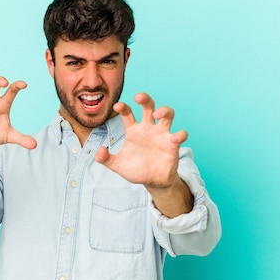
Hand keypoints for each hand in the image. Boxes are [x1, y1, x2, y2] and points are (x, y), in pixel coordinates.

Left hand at [95, 92, 192, 216]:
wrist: (152, 182)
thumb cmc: (136, 170)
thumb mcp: (117, 165)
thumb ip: (106, 159)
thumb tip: (99, 151)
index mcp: (134, 130)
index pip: (128, 113)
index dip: (123, 107)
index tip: (117, 106)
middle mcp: (148, 128)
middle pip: (149, 106)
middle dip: (145, 99)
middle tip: (138, 97)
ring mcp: (162, 134)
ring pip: (167, 114)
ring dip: (164, 110)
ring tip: (157, 114)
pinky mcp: (173, 144)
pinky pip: (180, 135)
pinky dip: (180, 135)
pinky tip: (174, 138)